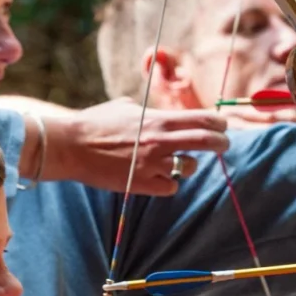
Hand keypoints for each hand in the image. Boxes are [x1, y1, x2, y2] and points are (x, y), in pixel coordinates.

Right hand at [35, 99, 231, 194]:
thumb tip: (149, 110)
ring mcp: (153, 164)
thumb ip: (144, 110)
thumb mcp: (124, 107)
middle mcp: (160, 141)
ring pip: (189, 168)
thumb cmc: (95, 123)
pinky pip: (171, 187)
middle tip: (223, 145)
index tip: (223, 126)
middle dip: (221, 144)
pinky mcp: (143, 184)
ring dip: (188, 165)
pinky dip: (169, 183)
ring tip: (178, 163)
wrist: (71, 146)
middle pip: (206, 142)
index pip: (202, 119)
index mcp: (158, 120)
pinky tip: (159, 178)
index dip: (218, 123)